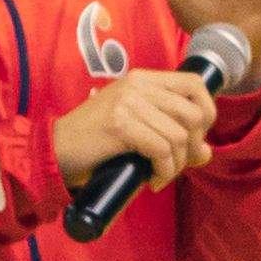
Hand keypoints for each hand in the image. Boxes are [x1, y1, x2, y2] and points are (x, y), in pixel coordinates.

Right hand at [50, 68, 211, 196]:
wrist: (53, 152)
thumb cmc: (96, 145)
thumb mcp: (137, 131)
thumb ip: (171, 135)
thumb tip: (206, 152)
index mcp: (142, 79)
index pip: (195, 84)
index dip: (207, 112)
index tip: (195, 139)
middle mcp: (137, 85)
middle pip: (194, 113)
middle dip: (193, 146)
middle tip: (174, 164)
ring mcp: (128, 103)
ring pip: (180, 135)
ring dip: (176, 165)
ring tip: (158, 175)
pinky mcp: (119, 124)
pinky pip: (162, 150)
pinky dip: (163, 171)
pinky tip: (150, 180)